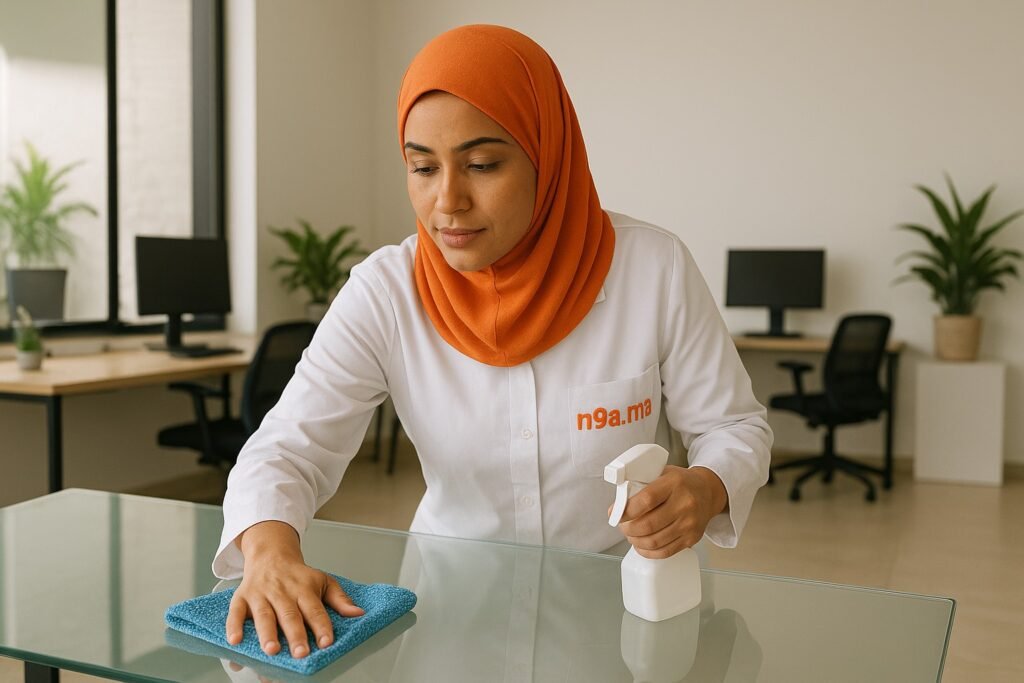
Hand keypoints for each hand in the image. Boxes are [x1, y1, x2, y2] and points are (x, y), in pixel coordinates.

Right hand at [226, 521, 364, 657]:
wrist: (271, 555)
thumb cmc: (298, 575)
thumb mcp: (323, 581)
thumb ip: (339, 599)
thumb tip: (358, 613)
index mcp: (304, 589)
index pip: (315, 609)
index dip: (321, 625)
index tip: (327, 641)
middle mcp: (282, 592)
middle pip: (290, 615)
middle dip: (295, 634)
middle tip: (301, 652)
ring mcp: (261, 595)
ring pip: (264, 615)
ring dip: (267, 633)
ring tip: (272, 650)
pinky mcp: (242, 598)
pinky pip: (235, 612)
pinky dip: (233, 627)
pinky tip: (235, 642)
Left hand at [611, 466, 727, 559]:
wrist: (708, 492)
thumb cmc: (681, 482)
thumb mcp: (663, 472)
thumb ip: (642, 482)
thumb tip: (619, 500)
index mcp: (674, 483)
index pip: (646, 500)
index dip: (626, 510)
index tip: (614, 513)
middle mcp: (684, 504)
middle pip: (648, 524)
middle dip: (628, 528)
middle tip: (621, 526)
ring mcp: (689, 524)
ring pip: (654, 541)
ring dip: (636, 541)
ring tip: (630, 535)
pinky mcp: (691, 538)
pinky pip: (665, 551)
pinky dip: (648, 552)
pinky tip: (641, 546)